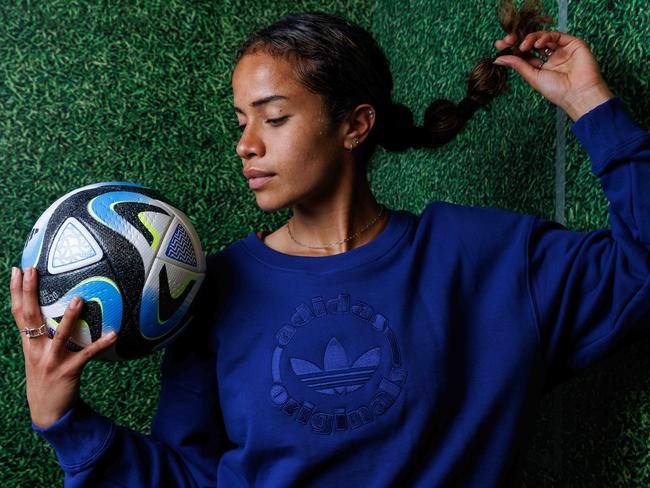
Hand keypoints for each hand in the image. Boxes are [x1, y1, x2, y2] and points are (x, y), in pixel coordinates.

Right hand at [9, 266, 117, 428]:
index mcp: (29, 344)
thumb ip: (42, 336)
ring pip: (60, 335)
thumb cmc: (46, 379)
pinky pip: (87, 355)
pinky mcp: (68, 371)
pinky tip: (114, 334)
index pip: (18, 313)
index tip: (17, 270)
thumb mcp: (38, 356)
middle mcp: (36, 350)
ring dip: (70, 317)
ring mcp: (51, 361)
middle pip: (30, 317)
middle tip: (32, 270)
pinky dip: (101, 344)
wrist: (47, 413)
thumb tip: (56, 312)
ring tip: (79, 299)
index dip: (16, 291)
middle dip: (29, 292)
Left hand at [494, 31, 614, 121]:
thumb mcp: (533, 77)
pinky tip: (537, 43)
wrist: (579, 93)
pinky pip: (556, 35)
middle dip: (518, 40)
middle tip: (507, 40)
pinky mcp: (572, 43)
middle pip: (532, 43)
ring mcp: (561, 49)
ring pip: (543, 37)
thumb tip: (498, 59)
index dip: (512, 48)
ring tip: (523, 46)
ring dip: (530, 38)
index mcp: (541, 67)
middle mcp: (551, 57)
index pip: (524, 54)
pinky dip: (545, 36)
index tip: (499, 45)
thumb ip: (518, 65)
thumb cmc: (558, 91)